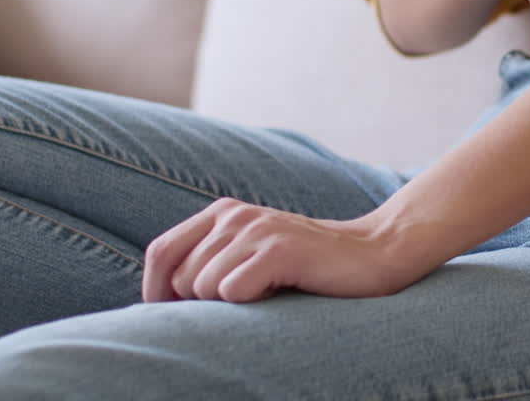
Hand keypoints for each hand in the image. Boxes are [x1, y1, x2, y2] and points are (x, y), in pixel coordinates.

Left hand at [142, 198, 418, 303]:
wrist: (373, 254)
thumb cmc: (307, 266)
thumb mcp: (251, 254)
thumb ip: (210, 262)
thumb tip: (159, 300)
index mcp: (222, 213)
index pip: (159, 253)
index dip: (156, 292)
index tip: (178, 317)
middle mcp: (234, 215)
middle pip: (180, 278)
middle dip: (203, 303)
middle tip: (247, 300)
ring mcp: (258, 229)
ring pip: (204, 288)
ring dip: (232, 303)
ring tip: (269, 291)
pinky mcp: (279, 249)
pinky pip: (233, 292)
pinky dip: (251, 303)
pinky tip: (280, 291)